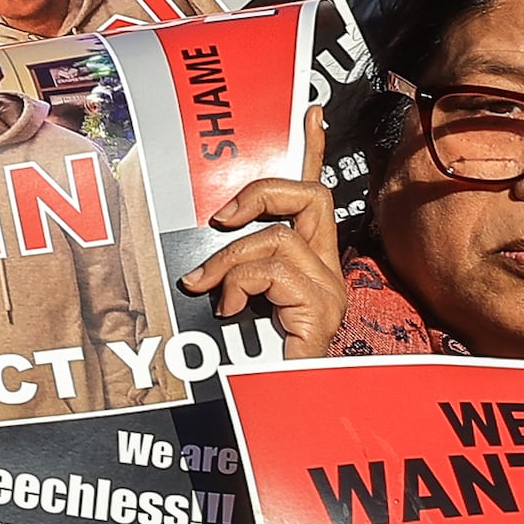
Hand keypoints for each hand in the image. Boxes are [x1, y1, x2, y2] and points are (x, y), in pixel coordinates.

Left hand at [180, 106, 344, 357]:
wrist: (274, 412)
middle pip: (311, 197)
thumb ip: (228, 274)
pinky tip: (226, 309)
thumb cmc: (247, 362)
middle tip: (221, 219)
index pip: (315, 196)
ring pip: (279, 235)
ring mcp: (329, 290)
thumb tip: (194, 263)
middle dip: (260, 195)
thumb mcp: (230, 303)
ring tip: (207, 289)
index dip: (313, 151)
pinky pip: (273, 268)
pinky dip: (238, 283)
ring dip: (229, 259)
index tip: (310, 112)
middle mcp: (327, 271)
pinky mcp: (321, 309)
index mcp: (309, 263)